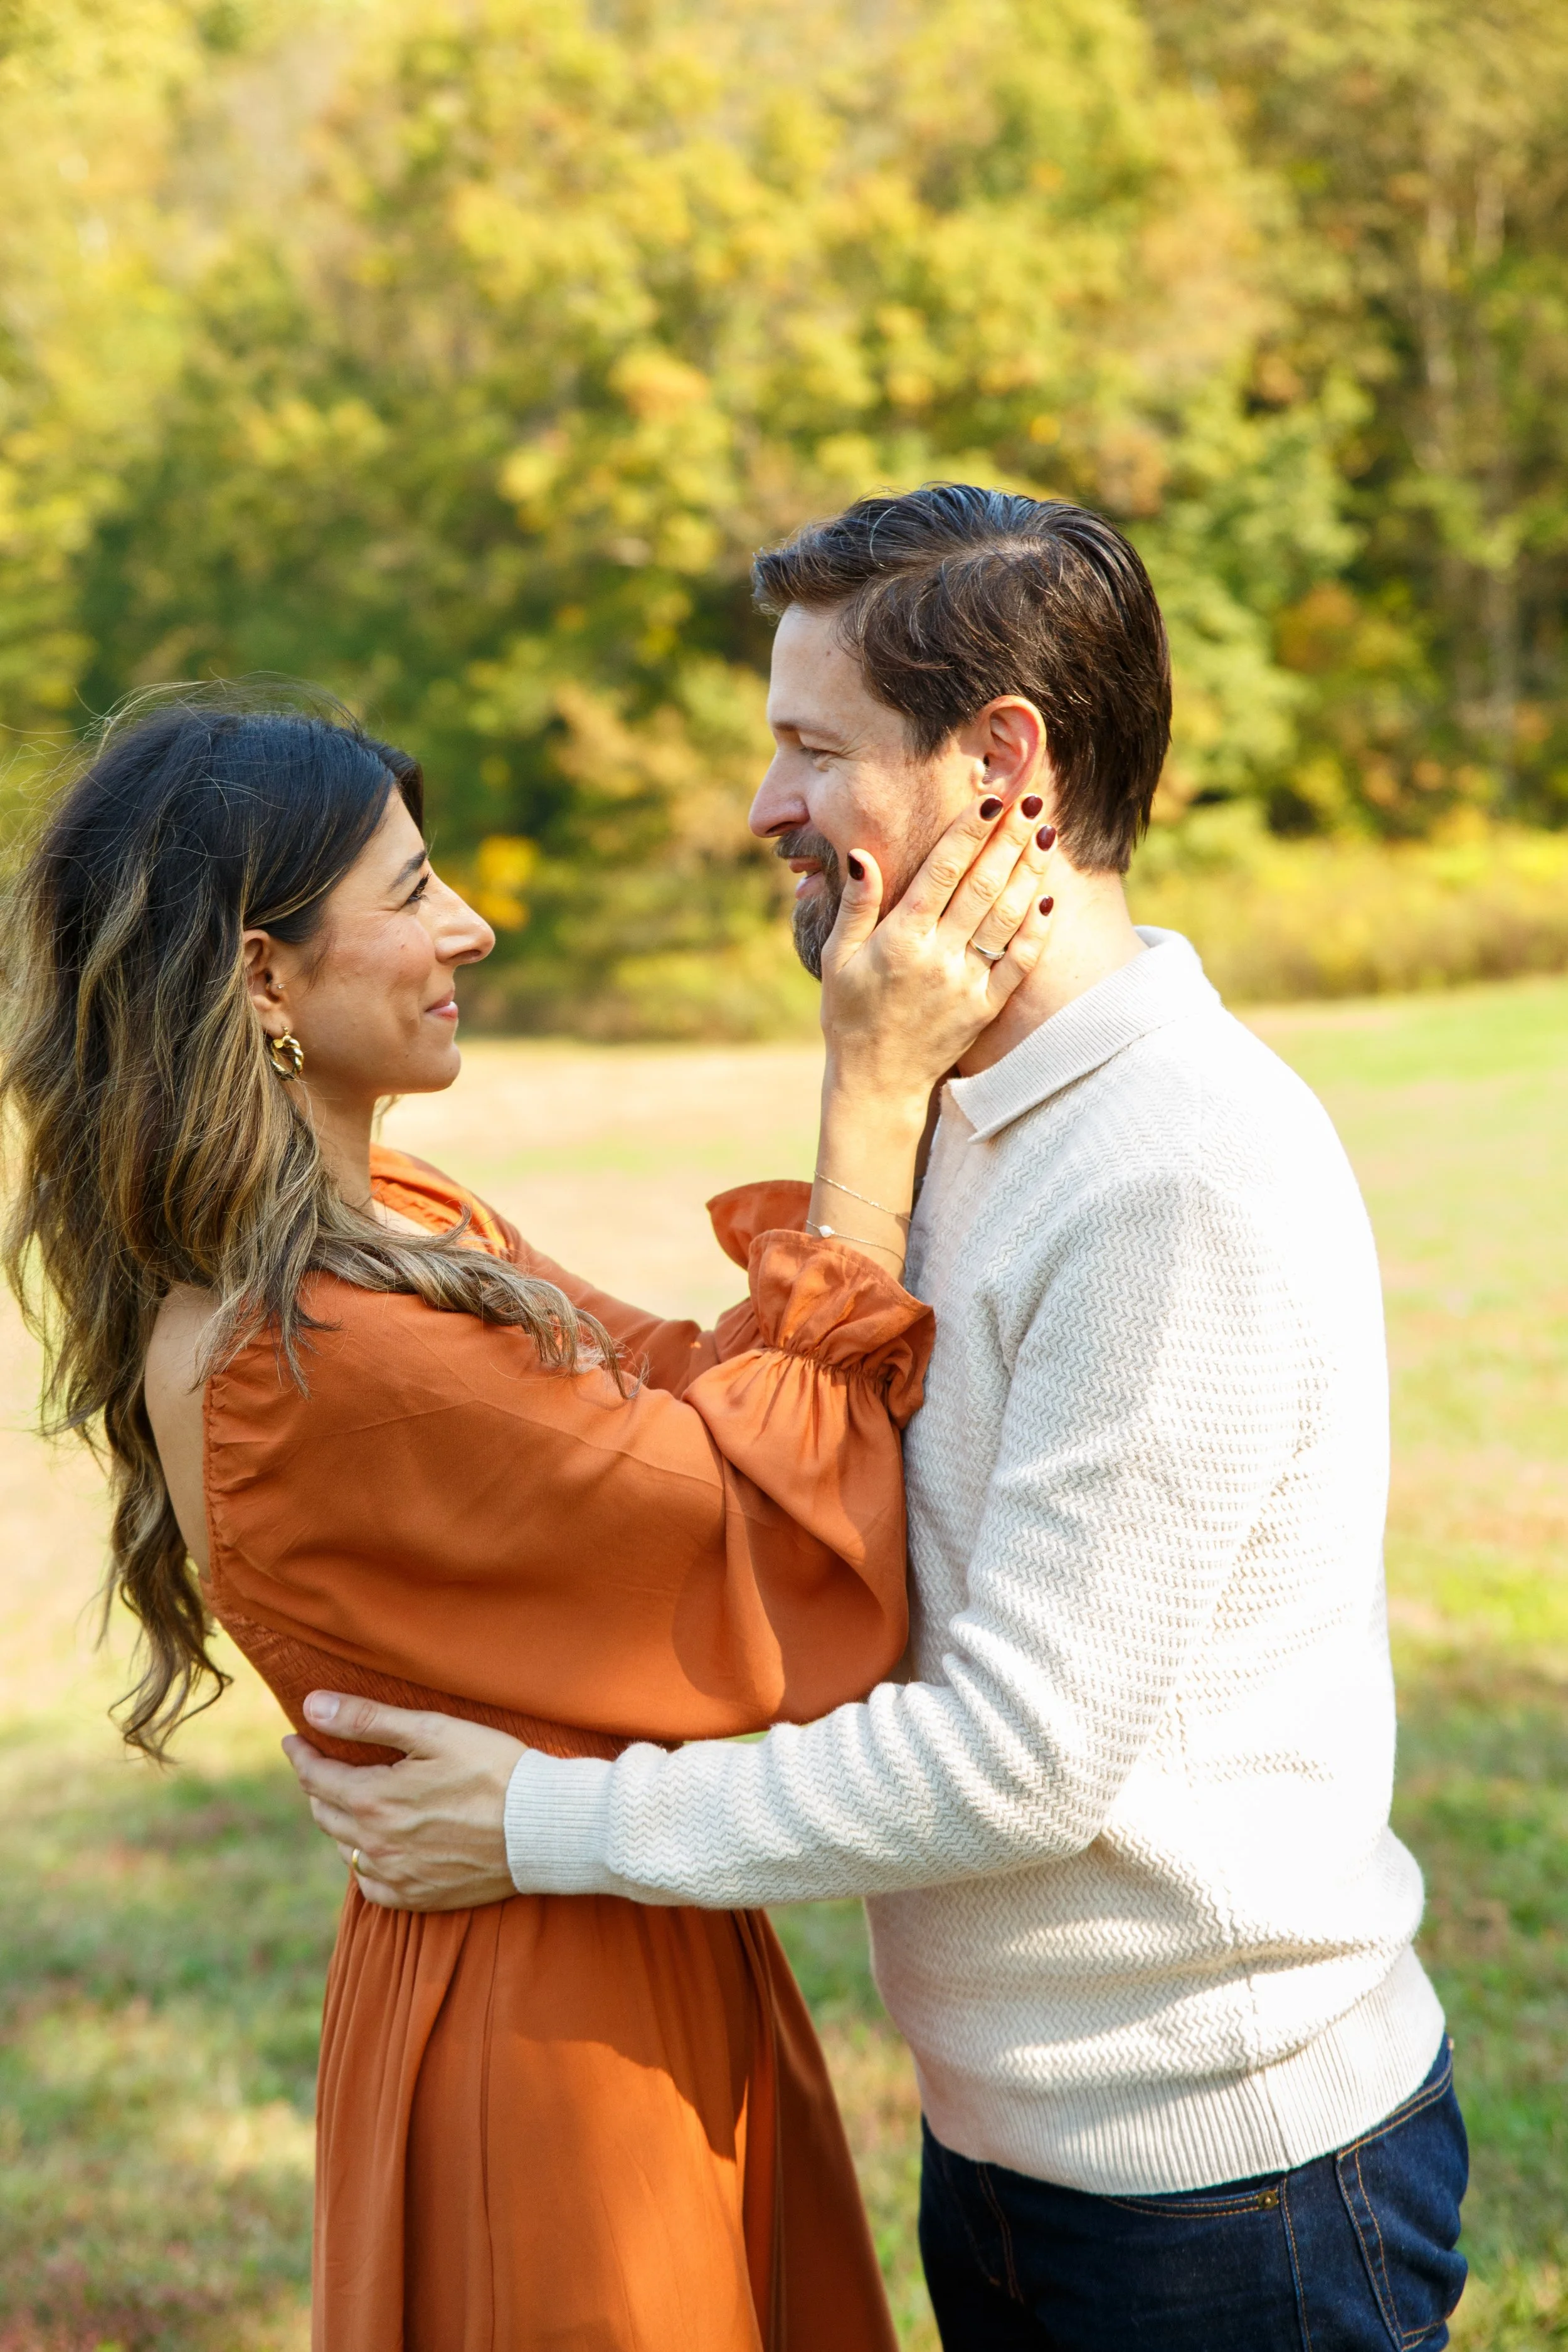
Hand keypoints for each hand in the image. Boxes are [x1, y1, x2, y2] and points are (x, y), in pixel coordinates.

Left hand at [282, 1691, 523, 1910]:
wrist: (540, 1827)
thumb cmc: (492, 1768)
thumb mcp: (431, 1732)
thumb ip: (367, 1720)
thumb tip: (312, 1706)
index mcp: (373, 1799)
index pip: (316, 1776)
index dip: (301, 1754)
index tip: (294, 1738)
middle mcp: (375, 1844)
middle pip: (325, 1813)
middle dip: (317, 1785)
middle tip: (321, 1765)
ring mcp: (395, 1876)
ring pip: (345, 1849)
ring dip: (339, 1822)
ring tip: (348, 1801)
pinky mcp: (418, 1897)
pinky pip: (370, 1886)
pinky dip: (363, 1864)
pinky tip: (375, 1848)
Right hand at [819, 793, 1051, 1107]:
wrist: (877, 1083)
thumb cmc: (849, 1015)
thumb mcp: (836, 958)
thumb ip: (855, 906)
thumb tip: (862, 854)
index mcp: (901, 939)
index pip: (942, 873)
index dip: (968, 833)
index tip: (990, 799)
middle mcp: (939, 957)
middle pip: (983, 886)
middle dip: (1009, 839)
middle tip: (1031, 800)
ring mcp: (967, 983)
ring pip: (1007, 917)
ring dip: (1029, 873)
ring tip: (1045, 835)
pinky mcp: (986, 1007)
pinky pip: (1020, 963)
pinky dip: (1036, 928)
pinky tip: (1047, 896)